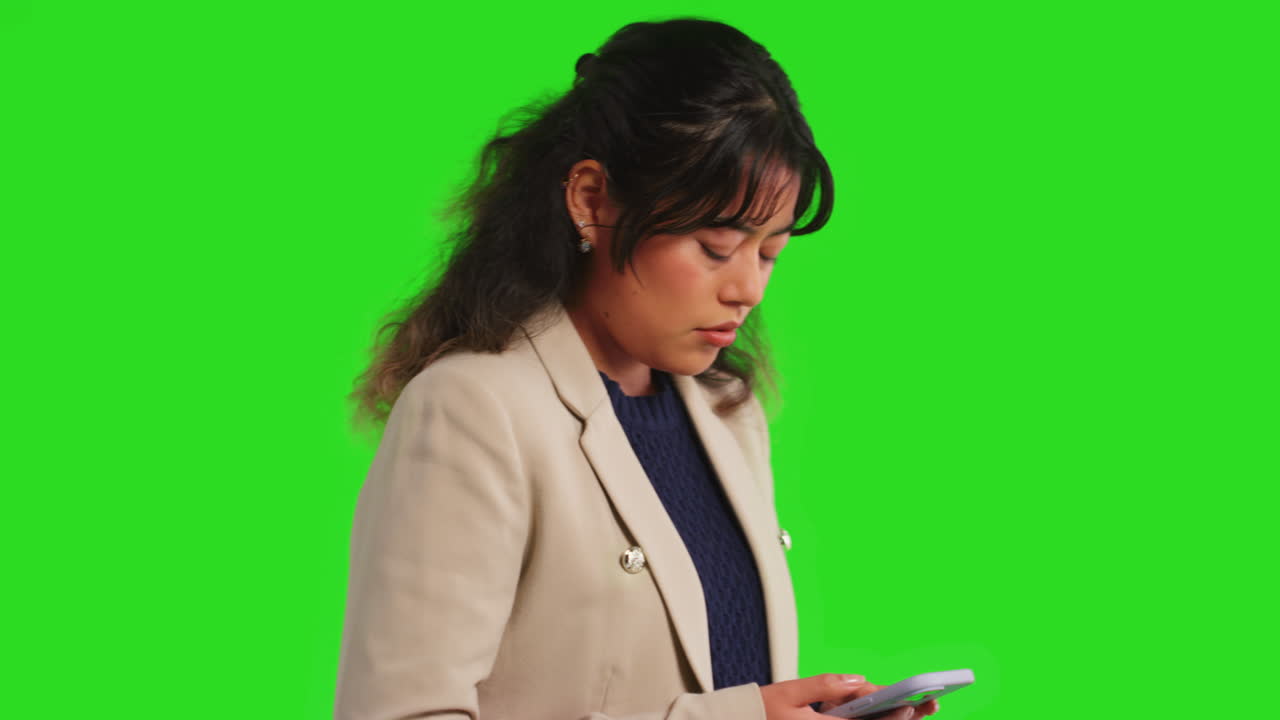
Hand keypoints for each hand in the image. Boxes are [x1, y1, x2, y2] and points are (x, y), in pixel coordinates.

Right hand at [759, 673, 939, 719]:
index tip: (908, 705)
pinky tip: (896, 711)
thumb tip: (857, 680)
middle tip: (930, 705)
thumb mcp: (788, 692)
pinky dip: (877, 719)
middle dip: (904, 719)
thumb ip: (823, 685)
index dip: (891, 717)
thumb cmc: (763, 712)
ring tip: (921, 707)